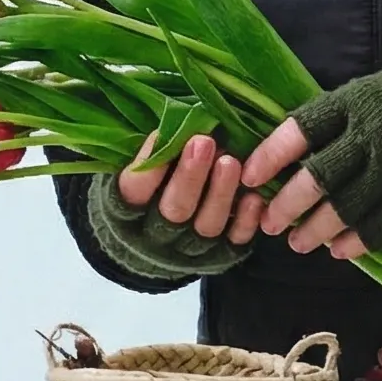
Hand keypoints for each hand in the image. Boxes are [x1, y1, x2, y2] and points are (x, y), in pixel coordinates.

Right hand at [117, 132, 264, 246]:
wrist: (151, 242)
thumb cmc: (147, 190)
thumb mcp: (139, 172)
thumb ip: (154, 155)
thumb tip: (172, 124)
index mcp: (127, 213)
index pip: (134, 192)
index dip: (148, 166)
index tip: (162, 133)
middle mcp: (156, 236)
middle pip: (174, 210)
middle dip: (190, 176)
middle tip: (204, 142)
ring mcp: (190, 249)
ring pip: (206, 226)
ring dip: (220, 194)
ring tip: (230, 162)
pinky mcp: (220, 255)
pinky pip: (234, 241)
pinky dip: (245, 220)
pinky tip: (254, 196)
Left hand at [241, 118, 368, 260]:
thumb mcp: (366, 92)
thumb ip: (333, 118)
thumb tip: (290, 148)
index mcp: (351, 105)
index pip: (301, 132)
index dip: (271, 157)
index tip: (248, 178)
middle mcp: (369, 136)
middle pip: (318, 177)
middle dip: (288, 205)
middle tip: (268, 225)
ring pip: (345, 207)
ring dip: (316, 230)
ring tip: (297, 243)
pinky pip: (380, 225)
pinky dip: (354, 241)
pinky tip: (337, 250)